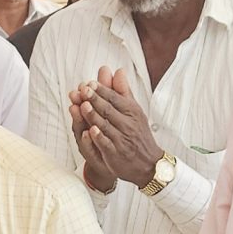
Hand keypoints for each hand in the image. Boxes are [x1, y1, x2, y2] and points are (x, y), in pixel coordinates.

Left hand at [77, 67, 161, 186]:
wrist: (148, 163)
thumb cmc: (139, 133)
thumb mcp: (135, 111)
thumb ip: (124, 92)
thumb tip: (118, 70)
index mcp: (132, 112)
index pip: (114, 98)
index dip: (102, 90)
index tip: (90, 83)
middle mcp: (128, 125)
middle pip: (109, 110)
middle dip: (95, 99)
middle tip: (83, 90)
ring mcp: (122, 140)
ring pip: (106, 126)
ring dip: (94, 116)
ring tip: (83, 105)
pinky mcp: (116, 154)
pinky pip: (106, 144)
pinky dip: (98, 137)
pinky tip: (90, 130)